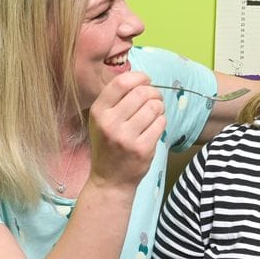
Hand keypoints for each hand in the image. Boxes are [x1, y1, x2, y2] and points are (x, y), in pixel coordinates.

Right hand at [87, 72, 165, 188]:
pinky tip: (154, 128)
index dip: (139, 77)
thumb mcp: (101, 121)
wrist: (110, 181)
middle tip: (155, 98)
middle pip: (141, 93)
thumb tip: (141, 79)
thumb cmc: (107, 146)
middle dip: (153, 92)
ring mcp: (126, 137)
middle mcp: (110, 123)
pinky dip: (161, 122)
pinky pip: (161, 123)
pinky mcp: (142, 149)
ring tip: (154, 114)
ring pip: (154, 107)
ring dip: (159, 107)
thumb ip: (116, 100)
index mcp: (98, 112)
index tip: (146, 80)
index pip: (121, 83)